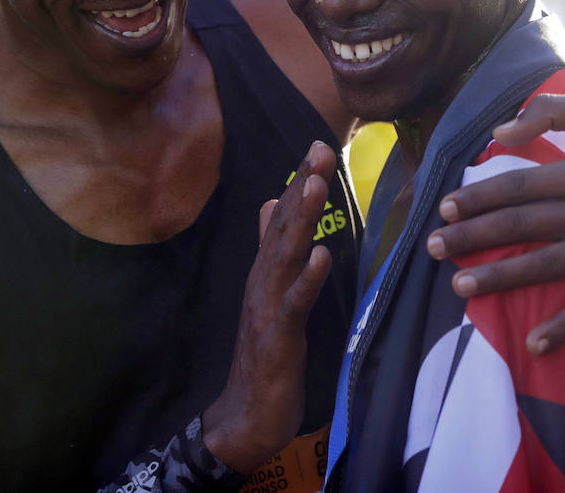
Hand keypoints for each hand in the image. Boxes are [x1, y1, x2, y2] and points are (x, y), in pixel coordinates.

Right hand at [203, 142, 334, 472]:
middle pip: (284, 227)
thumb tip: (272, 204)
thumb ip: (272, 251)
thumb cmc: (264, 357)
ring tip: (315, 184)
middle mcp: (263, 281)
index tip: (319, 145)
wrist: (244, 418)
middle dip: (302, 186)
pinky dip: (306, 279)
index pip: (284, 218)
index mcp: (266, 272)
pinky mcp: (278, 337)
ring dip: (300, 220)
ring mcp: (268, 307)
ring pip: (285, 256)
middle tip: (320, 148)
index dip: (300, 181)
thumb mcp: (271, 296)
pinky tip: (321, 255)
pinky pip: (294, 303)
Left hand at [424, 93, 564, 353]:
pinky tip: (534, 343)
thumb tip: (500, 131)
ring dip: (502, 278)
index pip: (523, 186)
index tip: (447, 207)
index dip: (482, 196)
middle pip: (526, 225)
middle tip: (435, 246)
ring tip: (461, 285)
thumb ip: (549, 110)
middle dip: (475, 236)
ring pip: (548, 266)